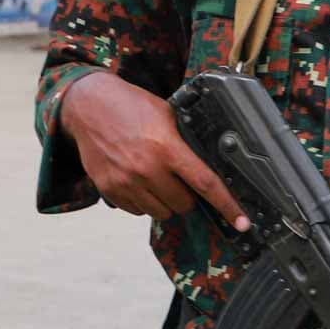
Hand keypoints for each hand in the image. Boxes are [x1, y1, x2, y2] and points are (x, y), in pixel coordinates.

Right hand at [60, 73, 249, 229]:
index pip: (205, 183)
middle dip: (187, 195)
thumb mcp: (166, 114)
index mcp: (166, 147)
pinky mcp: (110, 190)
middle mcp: (146, 168)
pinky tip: (137, 179)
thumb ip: (185, 140)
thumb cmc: (130, 106)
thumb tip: (210, 163)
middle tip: (178, 176)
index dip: (227, 205)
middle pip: (184, 204)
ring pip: (161, 212)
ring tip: (156, 176)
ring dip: (165, 200)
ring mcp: (126, 182)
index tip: (242, 222)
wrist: (87, 106)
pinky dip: (143, 201)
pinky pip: (138, 211)